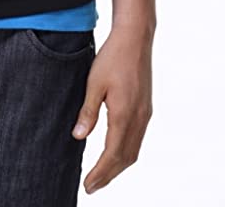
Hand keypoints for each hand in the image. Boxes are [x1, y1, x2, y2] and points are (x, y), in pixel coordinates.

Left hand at [71, 25, 153, 194]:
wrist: (135, 38)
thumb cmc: (113, 57)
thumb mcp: (94, 83)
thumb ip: (87, 112)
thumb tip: (78, 138)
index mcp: (124, 114)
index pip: (112, 154)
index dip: (100, 173)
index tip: (88, 185)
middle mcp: (139, 118)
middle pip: (125, 158)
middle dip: (109, 175)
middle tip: (92, 187)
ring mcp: (145, 113)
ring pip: (134, 150)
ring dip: (118, 166)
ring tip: (102, 175)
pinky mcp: (146, 107)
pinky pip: (138, 139)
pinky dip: (126, 153)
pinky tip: (116, 152)